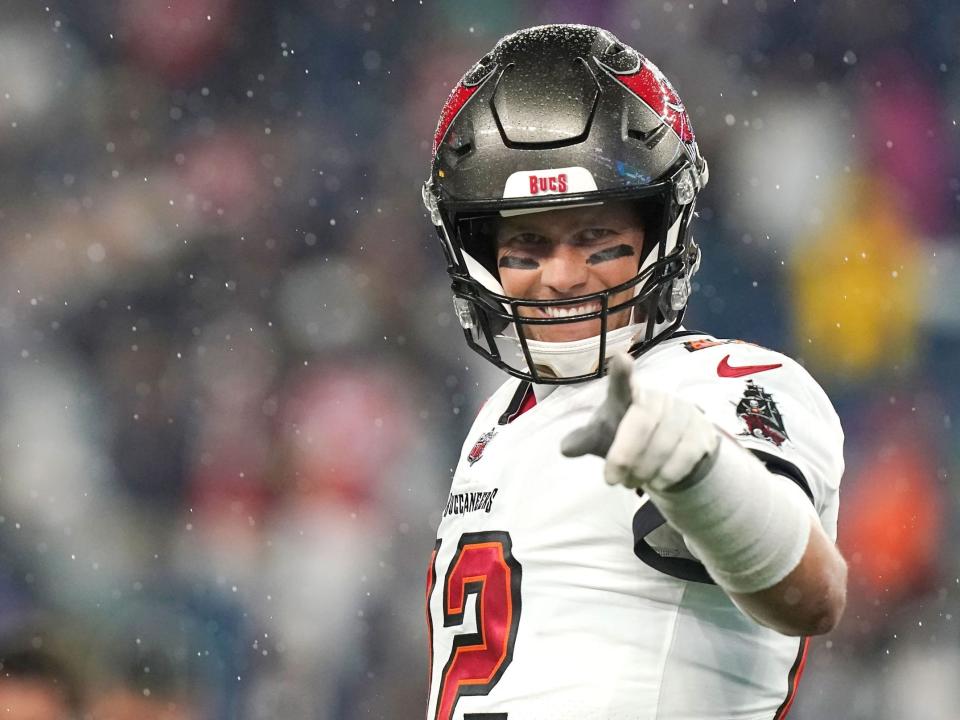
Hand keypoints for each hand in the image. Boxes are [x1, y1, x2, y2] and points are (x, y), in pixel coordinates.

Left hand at [560, 353, 719, 490]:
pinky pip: (685, 457)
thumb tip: (565, 448)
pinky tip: (657, 481)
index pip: (623, 382)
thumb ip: (585, 440)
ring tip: (632, 481)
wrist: (669, 452)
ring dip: (644, 471)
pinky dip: (666, 475)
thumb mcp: (602, 438)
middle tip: (612, 480)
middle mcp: (657, 398)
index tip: (621, 359)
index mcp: (627, 395)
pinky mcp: (702, 433)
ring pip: (663, 445)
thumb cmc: (627, 436)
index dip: (622, 372)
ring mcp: (683, 413)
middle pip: (642, 423)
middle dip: (624, 456)